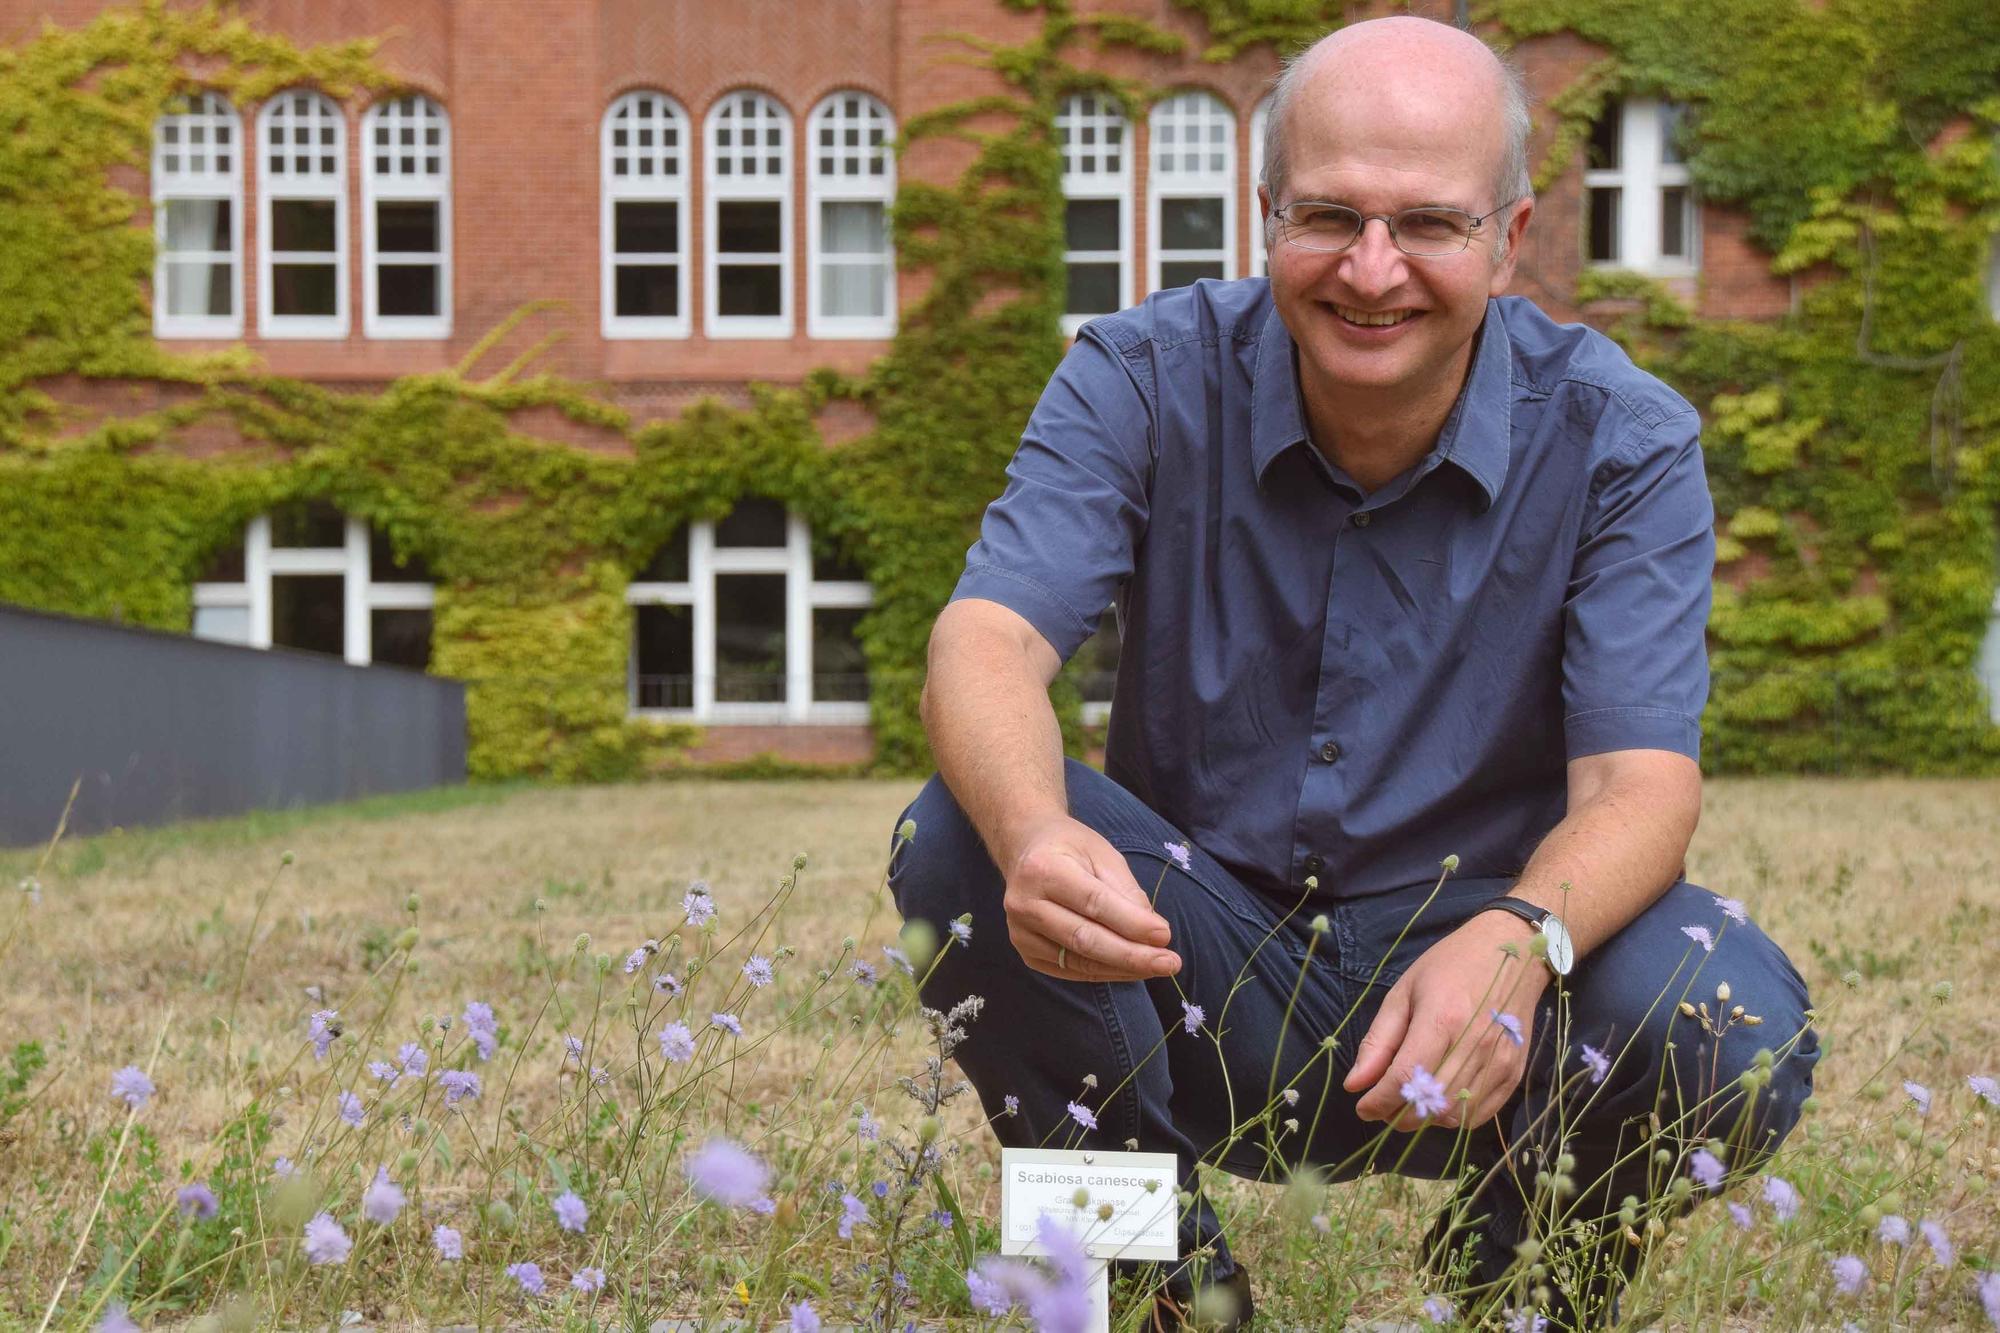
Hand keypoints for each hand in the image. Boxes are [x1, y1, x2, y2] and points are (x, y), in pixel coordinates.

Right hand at [1001, 814, 1180, 981]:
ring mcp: (1020, 932)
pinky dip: (1104, 973)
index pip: (1093, 903)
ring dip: (1122, 968)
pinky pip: (1070, 970)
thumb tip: (1153, 933)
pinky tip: (1130, 970)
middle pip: (1084, 939)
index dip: (1131, 923)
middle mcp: (1024, 904)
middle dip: (1131, 955)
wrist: (1025, 849)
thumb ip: (1126, 892)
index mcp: (1043, 869)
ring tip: (1156, 967)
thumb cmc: (1069, 847)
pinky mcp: (1026, 952)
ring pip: (1078, 961)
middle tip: (1169, 962)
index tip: (1165, 936)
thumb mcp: (1102, 853)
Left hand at [1343, 913, 1548, 1131]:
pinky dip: (1454, 1116)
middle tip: (1384, 1104)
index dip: (1378, 1102)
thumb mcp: (1404, 993)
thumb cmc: (1450, 966)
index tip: (1362, 1107)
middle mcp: (1474, 1045)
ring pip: (1453, 1116)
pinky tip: (1441, 1098)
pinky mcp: (1515, 1072)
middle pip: (1428, 1104)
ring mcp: (1499, 1062)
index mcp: (1442, 1020)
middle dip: (1397, 1114)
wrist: (1510, 952)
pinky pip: (1479, 1115)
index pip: (1404, 1079)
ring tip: (1411, 1100)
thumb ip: (1379, 1041)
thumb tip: (1355, 1084)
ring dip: (1425, 1118)